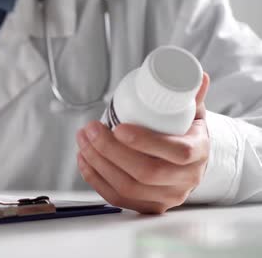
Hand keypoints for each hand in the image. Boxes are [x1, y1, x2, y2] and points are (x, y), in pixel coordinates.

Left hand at [76, 74, 209, 213]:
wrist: (189, 163)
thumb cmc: (186, 133)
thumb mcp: (192, 112)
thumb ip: (189, 94)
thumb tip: (196, 75)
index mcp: (198, 153)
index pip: (177, 152)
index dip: (145, 142)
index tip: (118, 127)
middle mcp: (184, 180)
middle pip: (145, 172)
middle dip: (110, 150)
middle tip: (90, 129)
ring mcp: (166, 197)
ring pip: (127, 188)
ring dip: (97, 162)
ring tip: (83, 139)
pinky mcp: (147, 207)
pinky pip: (117, 198)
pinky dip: (95, 178)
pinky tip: (84, 159)